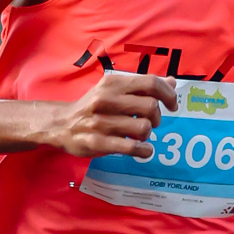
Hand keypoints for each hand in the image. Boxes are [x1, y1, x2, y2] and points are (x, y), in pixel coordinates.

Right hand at [49, 67, 176, 159]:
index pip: (150, 83)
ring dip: (147, 134)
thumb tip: (172, 83)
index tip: (173, 105)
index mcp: (113, 83)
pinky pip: (132, 147)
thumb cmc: (92, 106)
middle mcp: (107, 100)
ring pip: (144, 127)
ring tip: (139, 135)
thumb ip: (142, 86)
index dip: (168, 94)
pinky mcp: (99, 142)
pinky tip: (143, 150)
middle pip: (151, 106)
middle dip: (157, 117)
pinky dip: (144, 150)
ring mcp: (102, 122)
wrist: (60, 124)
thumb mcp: (113, 89)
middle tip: (150, 122)